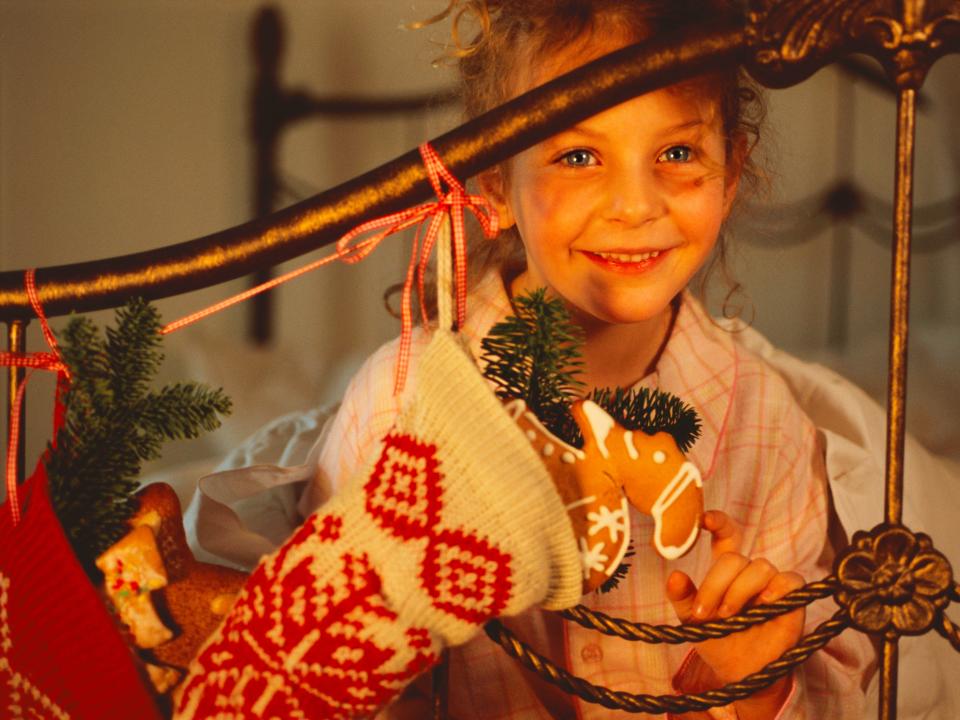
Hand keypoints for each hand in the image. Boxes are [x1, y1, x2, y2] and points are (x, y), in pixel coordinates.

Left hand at [666, 511, 803, 698]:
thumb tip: (674, 576)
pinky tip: (763, 604)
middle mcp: (748, 573)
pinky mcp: (793, 597)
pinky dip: (776, 589)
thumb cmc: (718, 641)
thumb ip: (684, 598)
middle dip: (716, 584)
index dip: (718, 522)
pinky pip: (790, 580)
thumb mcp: (694, 621)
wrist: (741, 673)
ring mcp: (771, 583)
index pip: (726, 537)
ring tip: (729, 616)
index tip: (704, 520)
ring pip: (760, 566)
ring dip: (740, 590)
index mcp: (724, 572)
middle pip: (734, 558)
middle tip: (706, 612)